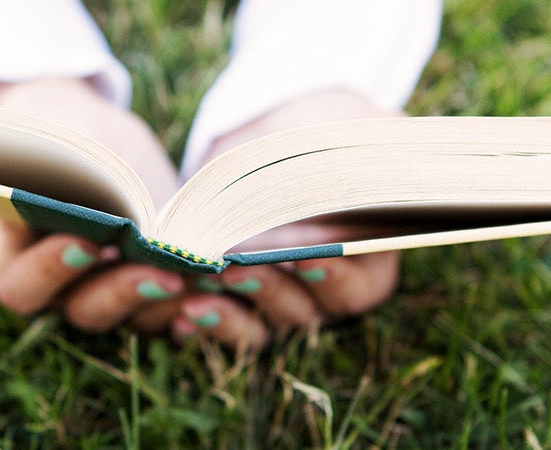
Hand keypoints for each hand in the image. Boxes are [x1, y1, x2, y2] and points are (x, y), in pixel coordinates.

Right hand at [0, 77, 186, 332]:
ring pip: (138, 319)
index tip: (86, 241)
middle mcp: (62, 291)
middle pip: (86, 311)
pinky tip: (225, 284)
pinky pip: (177, 312)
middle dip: (125, 292)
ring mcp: (111, 295)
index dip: (49, 271)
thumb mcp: (52, 137)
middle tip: (162, 272)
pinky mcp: (154, 291)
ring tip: (202, 277)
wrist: (93, 140)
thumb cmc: (61, 134)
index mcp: (16, 258)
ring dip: (171, 302)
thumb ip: (57, 164)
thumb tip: (85, 181)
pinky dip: (202, 303)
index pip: (21, 286)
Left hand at [169, 89, 405, 348]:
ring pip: (257, 328)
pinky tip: (177, 312)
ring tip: (194, 299)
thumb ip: (364, 161)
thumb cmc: (326, 133)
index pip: (359, 286)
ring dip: (227, 315)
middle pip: (302, 310)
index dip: (336, 277)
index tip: (309, 259)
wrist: (275, 135)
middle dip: (269, 290)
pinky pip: (217, 324)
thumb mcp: (351, 136)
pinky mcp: (234, 304)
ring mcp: (277, 304)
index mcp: (366, 260)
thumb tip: (374, 176)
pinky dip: (198, 320)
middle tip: (236, 269)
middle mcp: (322, 294)